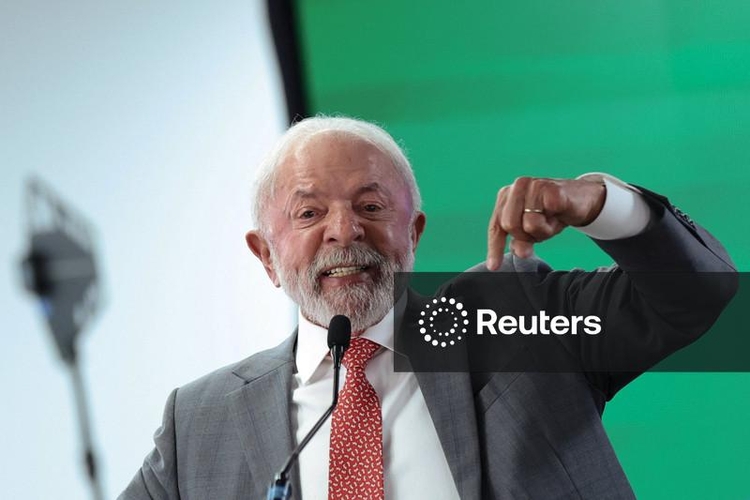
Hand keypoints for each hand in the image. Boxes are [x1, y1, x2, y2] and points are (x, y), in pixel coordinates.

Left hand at [486, 175, 605, 269]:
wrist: (584, 198)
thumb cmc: (554, 213)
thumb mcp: (534, 231)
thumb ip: (522, 241)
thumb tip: (519, 252)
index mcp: (507, 197)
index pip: (496, 226)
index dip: (494, 247)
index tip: (494, 267)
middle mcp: (516, 187)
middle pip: (509, 225)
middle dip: (526, 235)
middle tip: (541, 228)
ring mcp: (532, 185)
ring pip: (527, 224)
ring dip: (542, 230)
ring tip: (551, 220)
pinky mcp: (548, 188)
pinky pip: (543, 219)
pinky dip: (552, 223)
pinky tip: (558, 214)